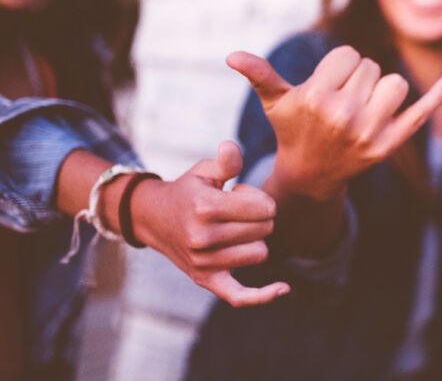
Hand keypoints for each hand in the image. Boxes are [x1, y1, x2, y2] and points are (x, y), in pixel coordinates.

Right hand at [135, 141, 289, 306]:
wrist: (154, 218)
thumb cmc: (189, 190)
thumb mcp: (205, 170)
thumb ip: (226, 160)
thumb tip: (232, 148)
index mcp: (206, 208)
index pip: (264, 208)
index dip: (260, 199)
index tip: (242, 195)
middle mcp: (203, 238)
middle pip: (265, 230)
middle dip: (259, 217)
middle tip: (235, 212)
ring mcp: (204, 262)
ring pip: (260, 254)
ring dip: (254, 240)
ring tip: (232, 229)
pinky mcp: (206, 280)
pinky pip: (240, 296)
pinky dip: (263, 295)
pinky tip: (284, 288)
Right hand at [227, 48, 441, 201]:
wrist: (312, 175)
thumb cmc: (293, 129)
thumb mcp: (275, 102)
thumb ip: (259, 74)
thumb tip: (231, 55)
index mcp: (316, 98)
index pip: (347, 55)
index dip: (339, 66)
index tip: (328, 86)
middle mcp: (344, 115)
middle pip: (371, 67)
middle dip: (358, 77)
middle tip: (342, 102)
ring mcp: (370, 132)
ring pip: (394, 84)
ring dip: (382, 89)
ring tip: (363, 107)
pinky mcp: (390, 145)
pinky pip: (420, 113)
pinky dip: (440, 96)